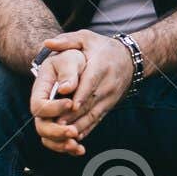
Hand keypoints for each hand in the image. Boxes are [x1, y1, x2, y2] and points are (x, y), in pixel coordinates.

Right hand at [31, 48, 87, 153]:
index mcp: (40, 90)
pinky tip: (81, 150)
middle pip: (41, 126)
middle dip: (56, 132)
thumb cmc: (71, 59)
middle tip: (72, 131)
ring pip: (49, 139)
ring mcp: (51, 118)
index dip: (53, 108)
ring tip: (77, 146)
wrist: (77, 65)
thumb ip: (68, 72)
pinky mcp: (61, 126)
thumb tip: (66, 88)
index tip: (71, 104)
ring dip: (62, 145)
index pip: (39, 105)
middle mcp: (43, 108)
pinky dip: (69, 149)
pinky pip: (60, 143)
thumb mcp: (70, 59)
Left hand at [39, 30, 134, 147]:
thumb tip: (48, 42)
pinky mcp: (109, 106)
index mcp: (100, 66)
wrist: (129, 58)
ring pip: (94, 114)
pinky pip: (97, 120)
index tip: (69, 106)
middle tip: (58, 125)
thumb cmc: (102, 47)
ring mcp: (110, 97)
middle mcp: (107, 84)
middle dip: (75, 115)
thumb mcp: (86, 38)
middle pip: (90, 102)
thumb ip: (66, 40)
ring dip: (79, 126)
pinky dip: (86, 129)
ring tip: (64, 135)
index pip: (90, 83)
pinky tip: (74, 138)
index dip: (80, 95)